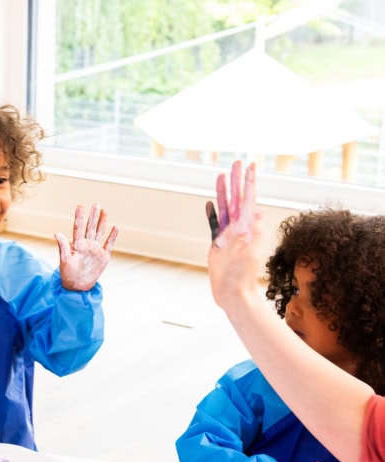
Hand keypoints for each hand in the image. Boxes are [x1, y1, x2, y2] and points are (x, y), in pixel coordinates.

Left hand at [54, 204, 118, 290]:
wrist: (78, 286)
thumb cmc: (68, 273)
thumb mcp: (64, 260)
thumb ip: (63, 246)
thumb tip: (57, 233)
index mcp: (77, 244)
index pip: (78, 228)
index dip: (80, 217)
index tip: (80, 206)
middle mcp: (87, 244)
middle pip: (91, 227)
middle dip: (93, 216)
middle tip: (96, 204)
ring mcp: (96, 249)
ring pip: (100, 232)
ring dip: (102, 222)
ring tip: (104, 210)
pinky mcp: (104, 256)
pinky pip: (109, 244)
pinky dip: (112, 236)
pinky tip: (115, 227)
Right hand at [207, 161, 265, 310]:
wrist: (233, 293)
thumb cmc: (243, 276)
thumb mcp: (252, 253)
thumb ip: (254, 233)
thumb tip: (258, 212)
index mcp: (248, 227)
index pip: (248, 199)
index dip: (249, 182)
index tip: (250, 166)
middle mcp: (238, 228)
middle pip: (236, 198)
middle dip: (236, 180)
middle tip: (236, 162)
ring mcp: (228, 235)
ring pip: (225, 208)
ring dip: (223, 192)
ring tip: (221, 176)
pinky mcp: (218, 244)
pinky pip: (214, 225)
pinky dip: (212, 213)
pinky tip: (210, 204)